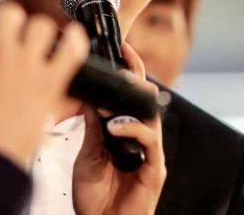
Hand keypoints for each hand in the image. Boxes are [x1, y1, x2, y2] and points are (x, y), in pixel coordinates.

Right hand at [0, 0, 88, 168]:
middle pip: (12, 12)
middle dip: (13, 22)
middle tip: (14, 37)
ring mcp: (26, 64)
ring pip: (41, 25)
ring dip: (40, 33)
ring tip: (40, 44)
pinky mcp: (50, 82)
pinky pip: (71, 49)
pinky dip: (75, 41)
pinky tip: (73, 40)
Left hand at [72, 41, 165, 214]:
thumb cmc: (95, 197)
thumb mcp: (89, 153)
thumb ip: (93, 125)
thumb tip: (91, 94)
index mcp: (127, 131)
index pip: (132, 94)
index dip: (130, 69)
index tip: (122, 46)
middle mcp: (142, 138)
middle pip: (146, 98)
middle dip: (135, 77)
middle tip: (120, 64)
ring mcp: (150, 153)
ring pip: (152, 115)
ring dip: (132, 101)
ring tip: (116, 92)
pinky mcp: (155, 170)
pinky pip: (151, 141)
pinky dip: (134, 129)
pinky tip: (116, 126)